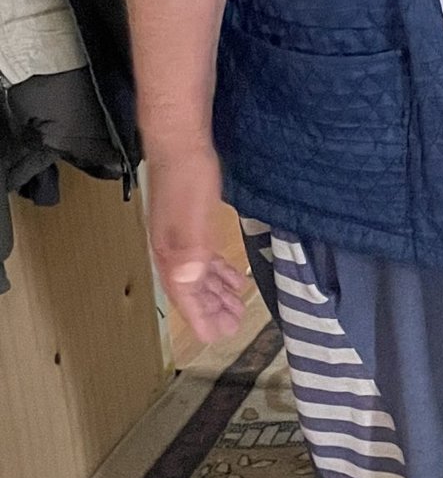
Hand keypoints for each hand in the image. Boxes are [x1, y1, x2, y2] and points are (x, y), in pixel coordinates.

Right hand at [145, 145, 246, 344]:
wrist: (179, 140)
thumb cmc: (188, 179)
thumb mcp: (192, 218)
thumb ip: (189, 253)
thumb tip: (188, 285)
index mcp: (172, 254)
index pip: (184, 296)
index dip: (201, 317)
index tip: (217, 337)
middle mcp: (172, 249)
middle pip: (191, 290)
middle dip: (211, 309)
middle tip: (234, 324)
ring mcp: (179, 235)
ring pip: (197, 274)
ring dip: (216, 291)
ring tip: (236, 303)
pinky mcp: (190, 220)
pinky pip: (203, 255)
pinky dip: (217, 269)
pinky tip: (230, 272)